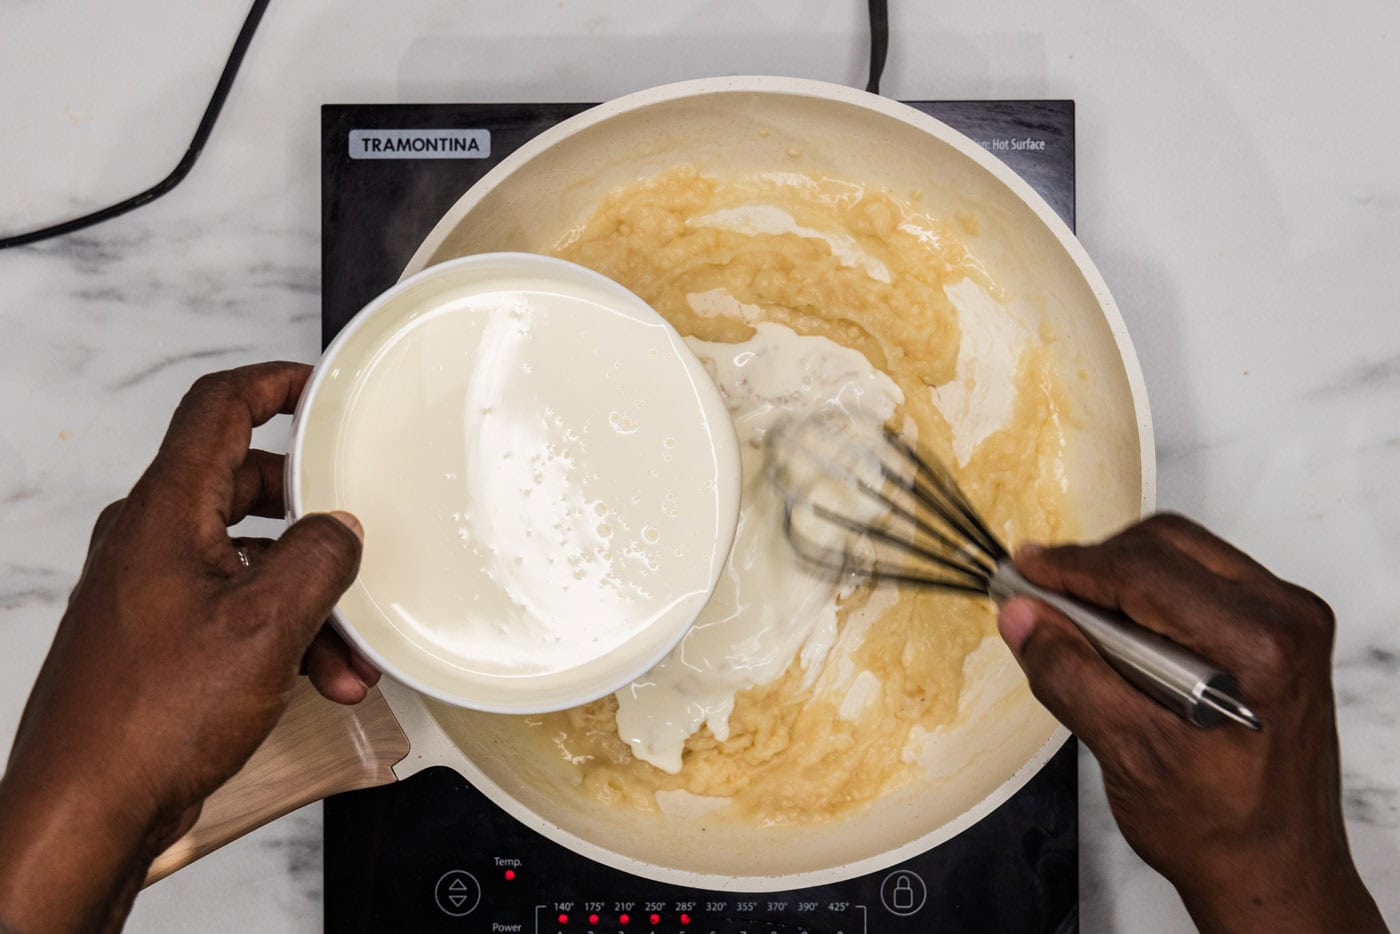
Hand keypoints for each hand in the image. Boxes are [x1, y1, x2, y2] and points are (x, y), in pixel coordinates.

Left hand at [0, 363, 371, 932]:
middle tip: (355, 531)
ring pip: (247, 558)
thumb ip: (318, 560)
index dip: (273, 383)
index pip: (217, 408)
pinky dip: (283, 630)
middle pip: (242, 486)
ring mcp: (150, 591)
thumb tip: (341, 530)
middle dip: (312, 517)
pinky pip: (235, 608)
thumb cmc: (147, 721)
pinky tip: (320, 677)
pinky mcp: (159, 638)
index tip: (318, 386)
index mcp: (164, 513)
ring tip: (348, 648)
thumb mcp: (265, 626)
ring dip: (308, 594)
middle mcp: (149, 541)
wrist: (86, 812)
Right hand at [997, 514, 1385, 932]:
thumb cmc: (1219, 830)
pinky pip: (1202, 581)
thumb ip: (1071, 674)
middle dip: (1096, 567)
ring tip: (1078, 621)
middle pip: (1167, 546)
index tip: (1023, 571)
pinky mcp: (1279, 631)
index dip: (1072, 567)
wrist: (1274, 871)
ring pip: (1183, 555)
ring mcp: (1288, 621)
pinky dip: (1151, 596)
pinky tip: (1121, 637)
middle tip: (1041, 597)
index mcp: (1258, 647)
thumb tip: (1021, 615)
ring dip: (1121, 578)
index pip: (1145, 572)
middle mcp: (1285, 620)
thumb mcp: (1127, 754)